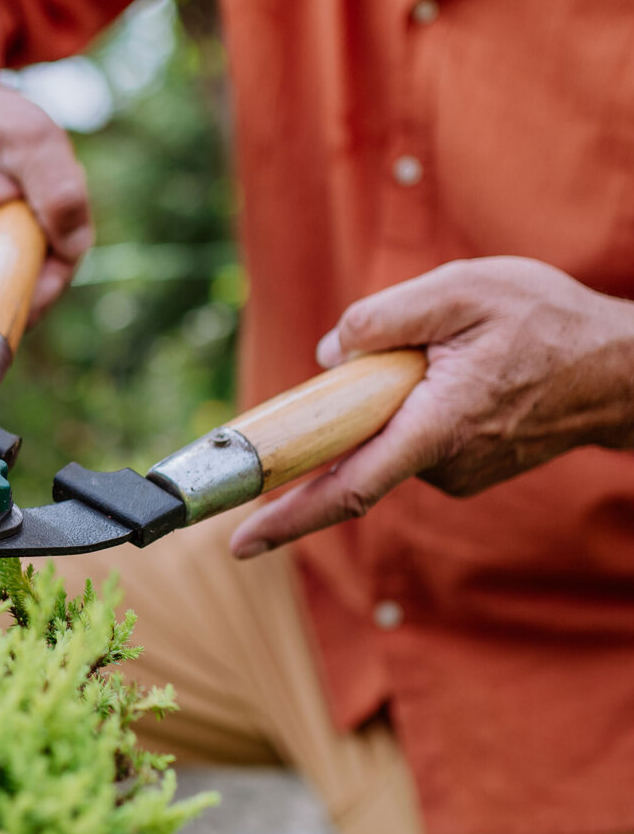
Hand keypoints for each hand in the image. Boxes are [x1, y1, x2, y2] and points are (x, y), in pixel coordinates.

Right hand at [0, 24, 92, 317]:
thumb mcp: (31, 137)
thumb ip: (58, 190)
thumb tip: (74, 247)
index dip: (18, 310)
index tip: (50, 270)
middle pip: (11, 300)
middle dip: (48, 260)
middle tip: (48, 199)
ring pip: (20, 285)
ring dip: (43, 245)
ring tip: (32, 189)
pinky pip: (16, 272)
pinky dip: (34, 242)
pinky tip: (24, 201)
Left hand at [230, 257, 633, 558]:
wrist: (625, 369)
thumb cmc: (548, 322)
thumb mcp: (466, 290)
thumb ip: (388, 315)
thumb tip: (330, 351)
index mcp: (437, 427)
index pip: (349, 488)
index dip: (290, 518)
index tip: (238, 543)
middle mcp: (443, 465)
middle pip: (355, 456)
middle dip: (333, 427)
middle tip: (339, 389)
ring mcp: (456, 473)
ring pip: (385, 438)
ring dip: (385, 400)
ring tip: (451, 350)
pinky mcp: (464, 468)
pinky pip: (411, 436)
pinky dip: (409, 406)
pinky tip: (457, 371)